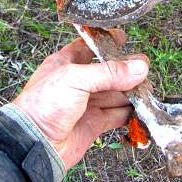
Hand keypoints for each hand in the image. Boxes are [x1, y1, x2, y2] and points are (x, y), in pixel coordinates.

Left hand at [13, 29, 148, 168]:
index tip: (123, 38)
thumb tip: (139, 67)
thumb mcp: (76, 79)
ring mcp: (86, 103)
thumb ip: (109, 73)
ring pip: (115, 93)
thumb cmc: (44, 105)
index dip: (106, 42)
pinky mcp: (94, 123)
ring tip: (147, 90)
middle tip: (144, 69)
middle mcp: (77, 82)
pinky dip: (129, 113)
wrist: (34, 144)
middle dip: (126, 71)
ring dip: (131, 92)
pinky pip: (116, 114)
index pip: (88, 46)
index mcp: (66, 63)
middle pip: (108, 72)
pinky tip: (141, 109)